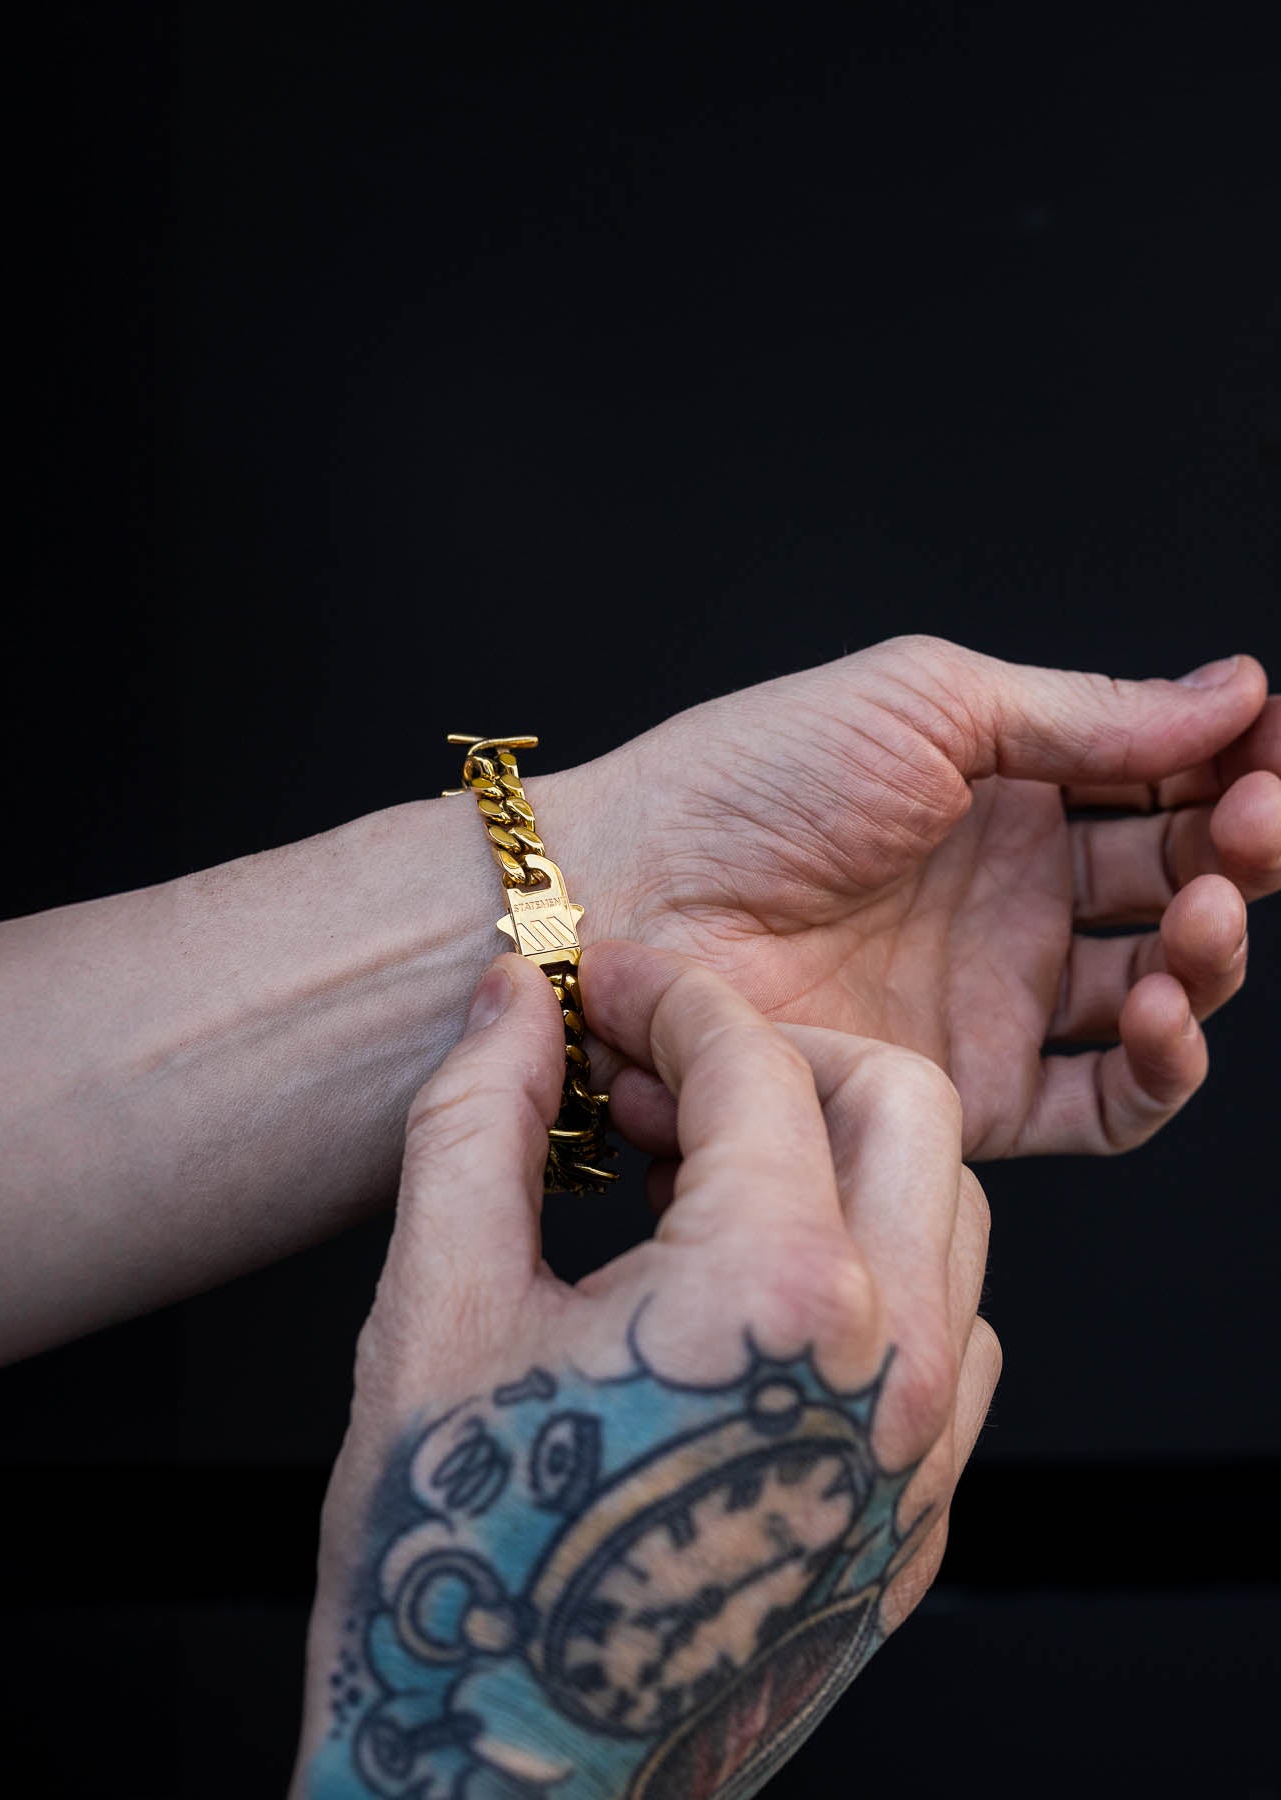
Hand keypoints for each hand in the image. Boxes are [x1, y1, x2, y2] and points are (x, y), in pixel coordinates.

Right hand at [294, 946, 997, 1798]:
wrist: (497, 1796)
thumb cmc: (453, 1569)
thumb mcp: (436, 1308)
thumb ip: (478, 1120)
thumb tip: (512, 997)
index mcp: (775, 1297)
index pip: (755, 1063)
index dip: (664, 997)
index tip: (601, 991)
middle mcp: (887, 1370)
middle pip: (903, 1103)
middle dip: (782, 1052)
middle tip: (666, 1075)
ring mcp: (920, 1460)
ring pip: (948, 1216)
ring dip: (834, 1156)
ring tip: (696, 1178)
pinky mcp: (917, 1524)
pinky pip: (951, 1340)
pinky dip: (876, 1269)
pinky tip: (756, 1291)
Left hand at [544, 636, 1278, 1155]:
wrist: (628, 899)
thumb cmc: (746, 782)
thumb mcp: (927, 704)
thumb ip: (1086, 715)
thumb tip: (1235, 693)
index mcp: (1002, 788)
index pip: (1158, 782)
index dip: (1229, 768)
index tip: (1271, 746)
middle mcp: (1008, 896)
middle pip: (1174, 883)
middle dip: (1241, 851)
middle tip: (1254, 827)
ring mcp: (991, 996)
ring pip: (1158, 992)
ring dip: (1212, 953)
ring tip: (1206, 909)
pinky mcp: (966, 1090)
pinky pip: (1104, 1104)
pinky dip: (1159, 1066)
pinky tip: (1159, 1008)